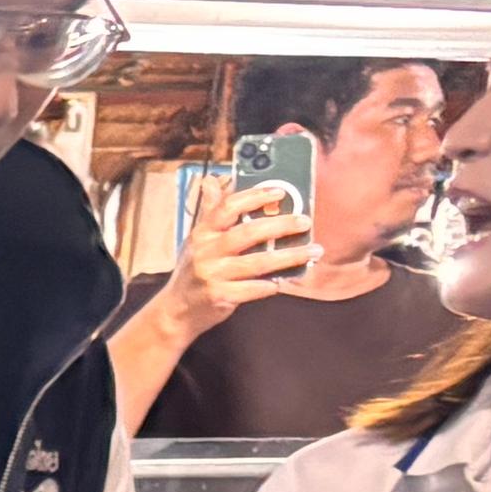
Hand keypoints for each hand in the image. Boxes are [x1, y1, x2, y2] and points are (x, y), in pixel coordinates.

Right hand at [164, 178, 318, 332]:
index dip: (255, 196)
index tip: (280, 192)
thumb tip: (212, 181)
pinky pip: (254, 288)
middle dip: (282, 225)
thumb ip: (211, 211)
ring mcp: (213, 275)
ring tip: (314, 250)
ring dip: (291, 256)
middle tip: (305, 221)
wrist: (176, 310)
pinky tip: (286, 279)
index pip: (228, 207)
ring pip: (259, 262)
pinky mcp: (220, 297)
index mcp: (202, 233)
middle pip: (249, 232)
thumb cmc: (193, 271)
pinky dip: (273, 284)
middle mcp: (206, 252)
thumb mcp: (197, 240)